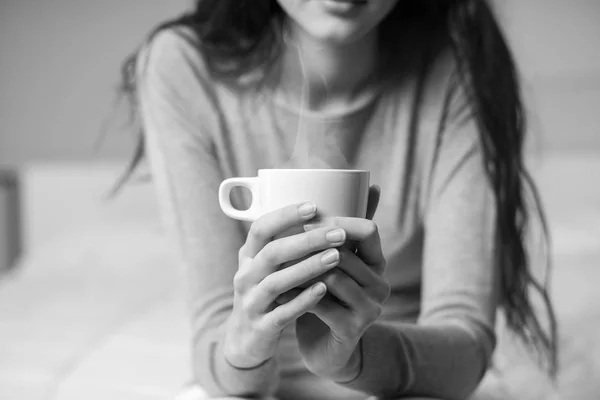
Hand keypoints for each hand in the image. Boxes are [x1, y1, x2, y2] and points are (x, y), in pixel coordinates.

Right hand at [224, 202, 350, 368]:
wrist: (247, 340)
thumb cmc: (268, 293)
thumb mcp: (271, 266)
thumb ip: (291, 242)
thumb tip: (322, 207)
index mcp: (249, 256)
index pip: (261, 228)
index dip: (285, 215)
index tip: (314, 206)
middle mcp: (246, 276)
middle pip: (272, 253)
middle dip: (306, 241)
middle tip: (338, 233)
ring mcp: (252, 302)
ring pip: (276, 282)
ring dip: (307, 268)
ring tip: (336, 256)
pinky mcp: (261, 326)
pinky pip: (282, 312)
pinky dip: (302, 300)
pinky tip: (323, 289)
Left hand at [275, 186, 389, 381]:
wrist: (326, 346)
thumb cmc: (329, 295)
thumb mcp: (338, 261)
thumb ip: (347, 228)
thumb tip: (369, 183)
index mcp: (377, 264)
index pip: (368, 230)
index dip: (338, 221)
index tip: (307, 219)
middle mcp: (380, 285)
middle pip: (344, 253)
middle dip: (311, 244)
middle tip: (280, 238)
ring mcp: (370, 309)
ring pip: (332, 276)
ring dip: (301, 268)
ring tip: (276, 262)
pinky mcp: (352, 330)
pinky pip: (322, 304)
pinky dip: (297, 294)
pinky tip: (279, 290)